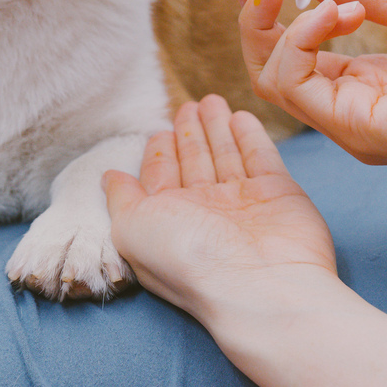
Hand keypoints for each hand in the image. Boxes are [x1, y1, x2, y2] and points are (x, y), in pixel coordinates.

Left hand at [103, 95, 335, 324]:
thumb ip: (121, 197)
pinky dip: (250, 136)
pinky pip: (260, 156)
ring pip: (226, 154)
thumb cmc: (189, 257)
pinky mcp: (279, 192)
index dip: (159, 152)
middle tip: (187, 104)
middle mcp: (206, 210)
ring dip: (216, 127)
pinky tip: (240, 116)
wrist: (261, 286)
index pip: (161, 176)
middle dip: (189, 132)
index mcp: (171, 218)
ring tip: (210, 100)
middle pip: (194, 160)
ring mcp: (244, 201)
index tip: (159, 130)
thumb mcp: (133, 227)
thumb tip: (108, 177)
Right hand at [239, 0, 386, 171]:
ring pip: (271, 77)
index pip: (289, 55)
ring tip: (332, 1)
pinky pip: (295, 83)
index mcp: (359, 82)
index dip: (267, 17)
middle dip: (255, 19)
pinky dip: (301, 38)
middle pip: (267, 69)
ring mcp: (347, 121)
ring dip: (285, 25)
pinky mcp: (355, 129)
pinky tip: (335, 14)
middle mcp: (345, 106)